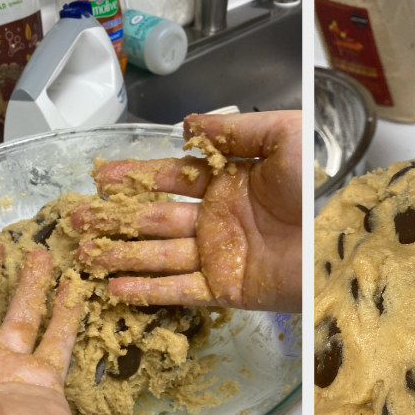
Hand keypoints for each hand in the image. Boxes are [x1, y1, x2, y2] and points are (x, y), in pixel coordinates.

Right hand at [72, 111, 301, 312]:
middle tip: (77, 217)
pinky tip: (115, 287)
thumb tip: (186, 125)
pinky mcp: (225, 289)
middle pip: (154, 218)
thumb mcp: (283, 137)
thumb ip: (235, 129)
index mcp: (227, 184)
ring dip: (120, 253)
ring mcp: (217, 255)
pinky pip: (178, 290)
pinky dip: (146, 290)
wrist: (336, 243)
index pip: (171, 178)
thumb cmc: (317, 190)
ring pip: (157, 254)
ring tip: (84, 253)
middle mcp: (216, 220)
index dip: (136, 176)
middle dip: (115, 218)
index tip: (102, 176)